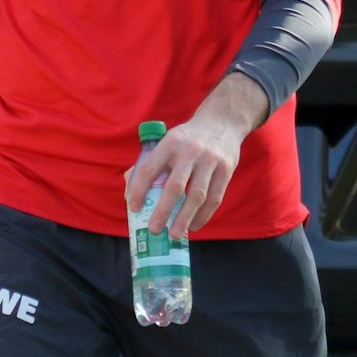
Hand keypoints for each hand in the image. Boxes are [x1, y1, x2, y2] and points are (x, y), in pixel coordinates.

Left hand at [125, 112, 244, 238]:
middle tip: (154, 230)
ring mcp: (210, 160)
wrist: (222, 122)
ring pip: (197, 195)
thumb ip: (150, 164)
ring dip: (185, 218)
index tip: (134, 208)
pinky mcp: (226, 169)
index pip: (150, 168)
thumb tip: (130, 194)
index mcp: (170, 143)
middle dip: (163, 211)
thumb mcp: (168, 141)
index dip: (139, 189)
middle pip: (175, 186)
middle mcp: (190, 151)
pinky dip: (203, 215)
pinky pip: (214, 198)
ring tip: (175, 234)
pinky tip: (194, 226)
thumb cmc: (187, 139)